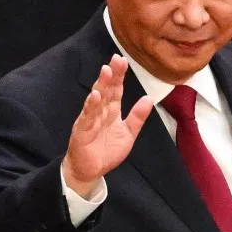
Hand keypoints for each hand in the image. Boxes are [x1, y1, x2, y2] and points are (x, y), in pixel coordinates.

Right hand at [62, 54, 152, 197]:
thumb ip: (137, 117)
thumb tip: (149, 98)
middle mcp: (101, 111)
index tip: (123, 61)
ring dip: (101, 85)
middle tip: (116, 59)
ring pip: (97, 99)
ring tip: (106, 71)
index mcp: (112, 111)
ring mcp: (90, 119)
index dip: (120, 76)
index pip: (116, 90)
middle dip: (111, 75)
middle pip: (107, 90)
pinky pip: (87, 117)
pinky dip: (91, 106)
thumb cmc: (107, 151)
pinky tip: (95, 96)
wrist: (90, 171)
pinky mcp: (82, 130)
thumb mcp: (128, 134)